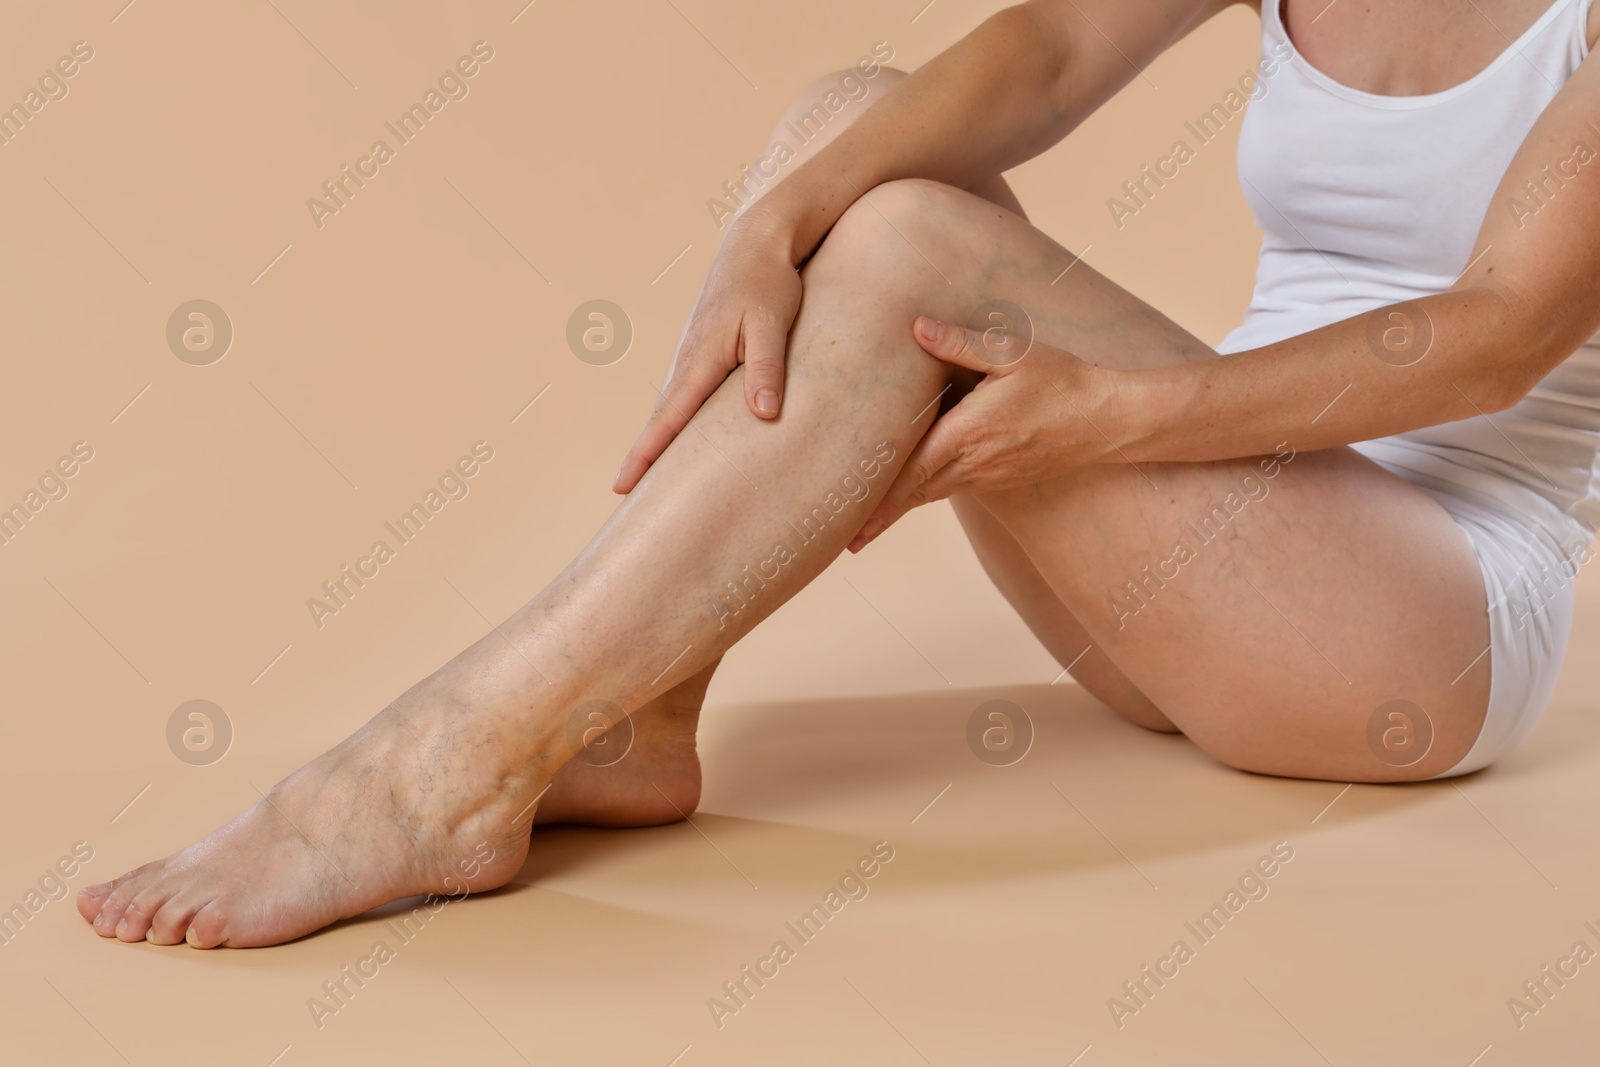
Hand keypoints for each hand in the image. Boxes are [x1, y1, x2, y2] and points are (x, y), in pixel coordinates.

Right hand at [613, 213, 802, 493]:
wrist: (758, 242)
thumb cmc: (769, 282)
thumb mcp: (772, 323)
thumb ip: (766, 368)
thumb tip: (763, 414)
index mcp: (700, 361)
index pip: (667, 420)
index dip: (644, 456)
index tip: (623, 488)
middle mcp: (687, 363)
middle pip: (660, 422)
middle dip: (641, 460)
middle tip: (625, 499)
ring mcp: (691, 359)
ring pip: (670, 411)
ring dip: (655, 443)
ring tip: (644, 482)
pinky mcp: (702, 355)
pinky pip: (684, 399)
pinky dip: (673, 424)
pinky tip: (678, 441)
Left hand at [849, 314, 1119, 550]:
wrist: (1109, 420)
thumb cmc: (1062, 381)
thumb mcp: (1012, 353)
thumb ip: (960, 342)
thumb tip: (916, 327)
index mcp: (969, 435)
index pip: (910, 475)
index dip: (877, 503)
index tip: (850, 529)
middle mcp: (975, 464)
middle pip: (914, 495)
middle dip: (879, 517)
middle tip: (845, 543)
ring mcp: (989, 476)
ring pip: (931, 495)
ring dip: (899, 509)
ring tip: (865, 528)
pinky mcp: (1001, 478)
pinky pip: (953, 488)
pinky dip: (925, 493)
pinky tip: (911, 493)